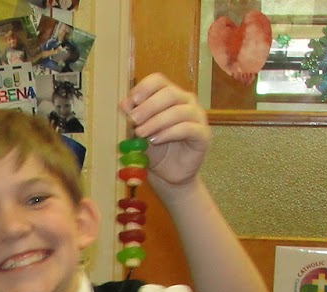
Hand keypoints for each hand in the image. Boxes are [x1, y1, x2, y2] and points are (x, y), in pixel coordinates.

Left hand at [120, 72, 209, 190]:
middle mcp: (186, 101)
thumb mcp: (138, 133)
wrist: (166, 174)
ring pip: (179, 110)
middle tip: (134, 120)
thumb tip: (124, 104)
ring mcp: (197, 117)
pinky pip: (188, 128)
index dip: (144, 87)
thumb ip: (132, 119)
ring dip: (156, 121)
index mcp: (169, 95)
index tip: (132, 101)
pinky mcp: (203, 135)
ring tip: (141, 133)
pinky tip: (155, 140)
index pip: (158, 81)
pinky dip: (169, 133)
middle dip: (149, 106)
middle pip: (170, 93)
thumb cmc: (154, 149)